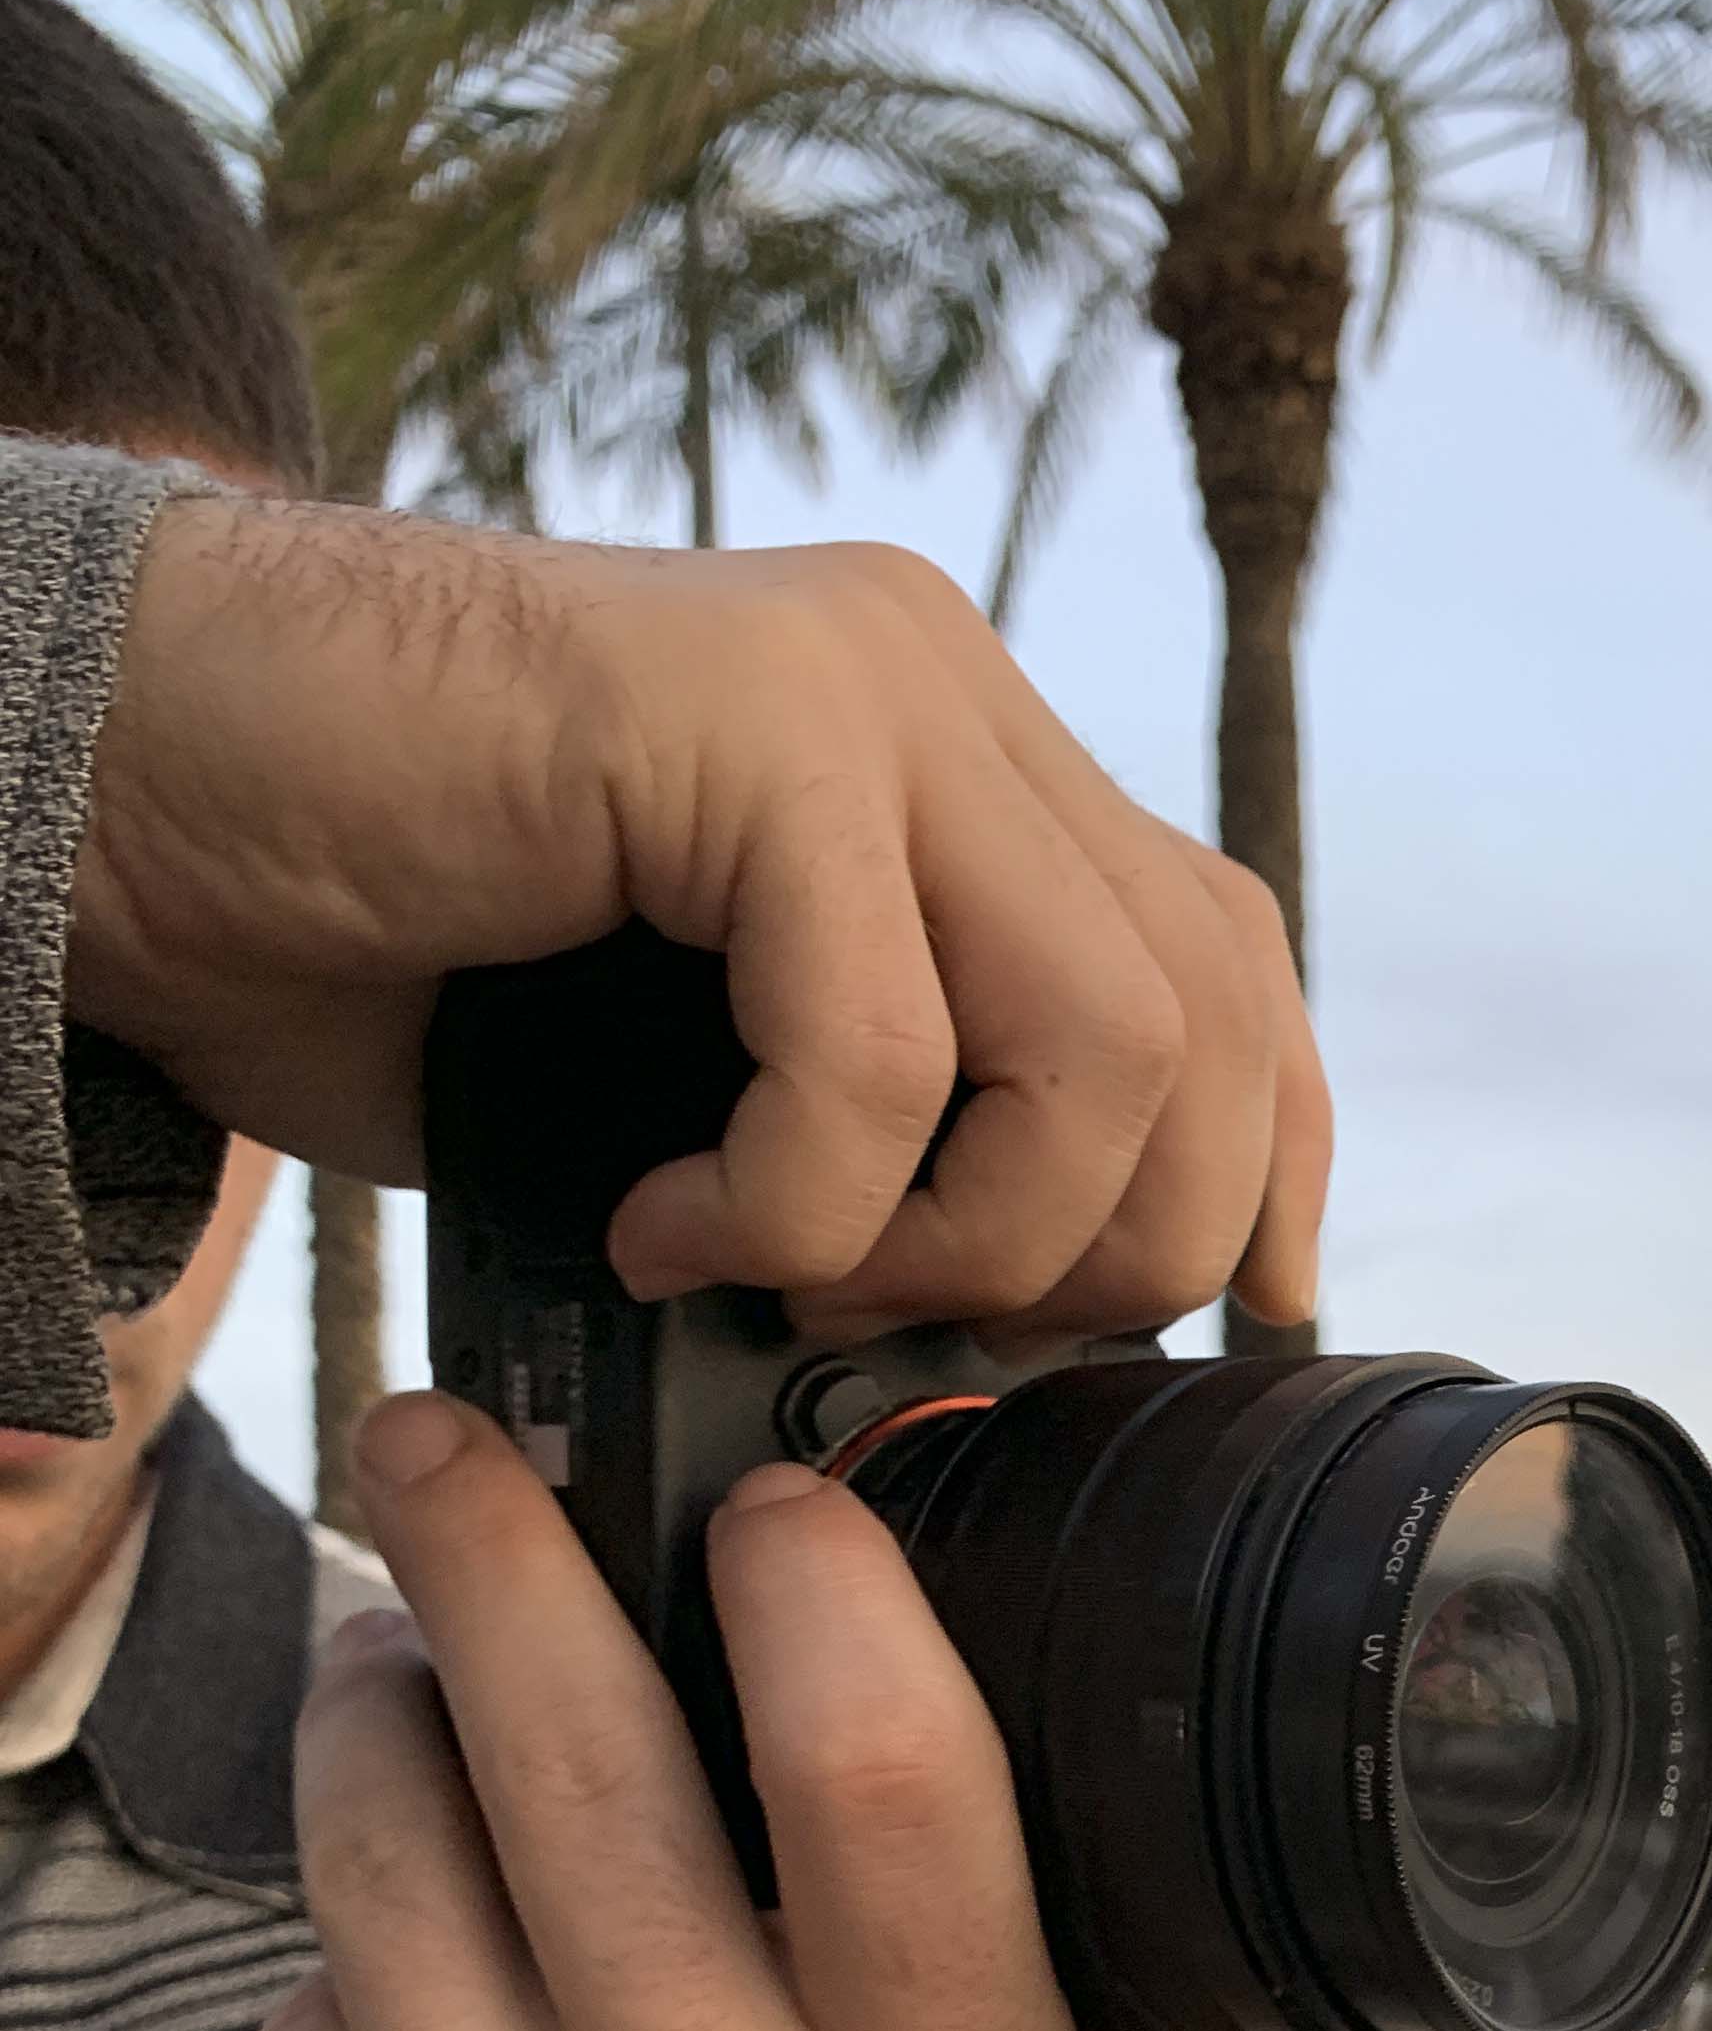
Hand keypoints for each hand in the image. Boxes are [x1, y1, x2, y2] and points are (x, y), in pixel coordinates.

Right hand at [70, 494, 1325, 1334]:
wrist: (134, 797)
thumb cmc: (400, 961)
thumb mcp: (715, 1085)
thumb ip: (898, 1146)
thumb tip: (1034, 1352)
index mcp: (971, 770)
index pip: (1236, 973)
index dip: (1259, 1175)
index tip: (1205, 1329)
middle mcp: (949, 693)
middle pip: (1211, 1028)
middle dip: (1097, 1256)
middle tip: (890, 1325)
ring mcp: (864, 679)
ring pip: (1106, 1038)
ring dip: (958, 1235)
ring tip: (775, 1272)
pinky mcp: (749, 708)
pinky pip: (879, 1039)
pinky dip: (789, 1197)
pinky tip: (661, 1223)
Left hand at [226, 1395, 1312, 2030]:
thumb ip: (1218, 1948)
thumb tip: (1284, 1669)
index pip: (890, 1780)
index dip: (816, 1580)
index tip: (769, 1500)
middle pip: (580, 1751)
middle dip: (495, 1535)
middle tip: (462, 1436)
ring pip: (392, 1832)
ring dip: (395, 1693)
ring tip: (425, 1660)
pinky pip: (311, 1993)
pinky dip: (362, 1934)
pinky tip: (432, 1951)